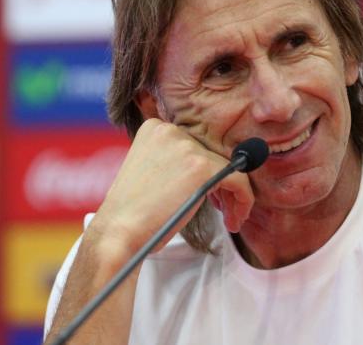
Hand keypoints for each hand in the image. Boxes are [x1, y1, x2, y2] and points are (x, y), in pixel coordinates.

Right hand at [88, 118, 253, 265]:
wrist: (119, 233)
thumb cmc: (133, 214)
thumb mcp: (151, 174)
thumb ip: (176, 163)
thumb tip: (212, 169)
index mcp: (155, 129)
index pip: (196, 147)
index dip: (207, 173)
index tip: (210, 196)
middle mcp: (171, 130)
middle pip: (213, 156)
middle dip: (222, 185)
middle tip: (224, 210)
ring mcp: (186, 147)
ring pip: (228, 168)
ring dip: (234, 196)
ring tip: (231, 218)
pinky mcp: (201, 166)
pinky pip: (238, 179)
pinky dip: (244, 199)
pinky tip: (234, 219)